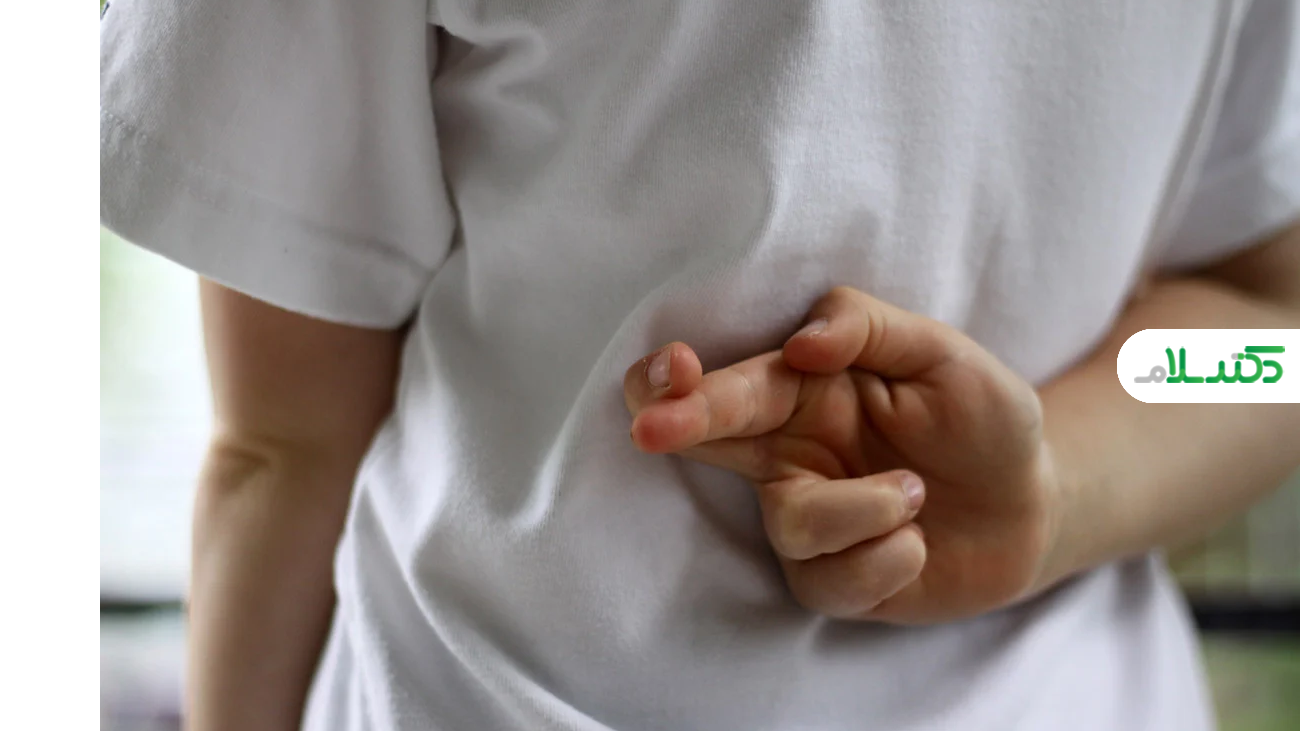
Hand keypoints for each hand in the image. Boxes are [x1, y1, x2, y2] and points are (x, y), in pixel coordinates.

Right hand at [624, 286, 1062, 624]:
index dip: (682, 380)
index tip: (675, 370)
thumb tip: (800, 348)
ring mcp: (805, 521)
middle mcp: (788, 454)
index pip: (726, 384)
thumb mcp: (943, 354)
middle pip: (698, 442)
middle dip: (673, 426)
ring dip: (865, 509)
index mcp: (803, 392)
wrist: (1036, 505)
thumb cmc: (983, 421)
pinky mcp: (831, 581)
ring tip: (918, 492)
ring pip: (792, 523)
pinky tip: (920, 542)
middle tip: (652, 429)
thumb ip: (868, 328)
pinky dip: (888, 558)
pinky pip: (831, 580)